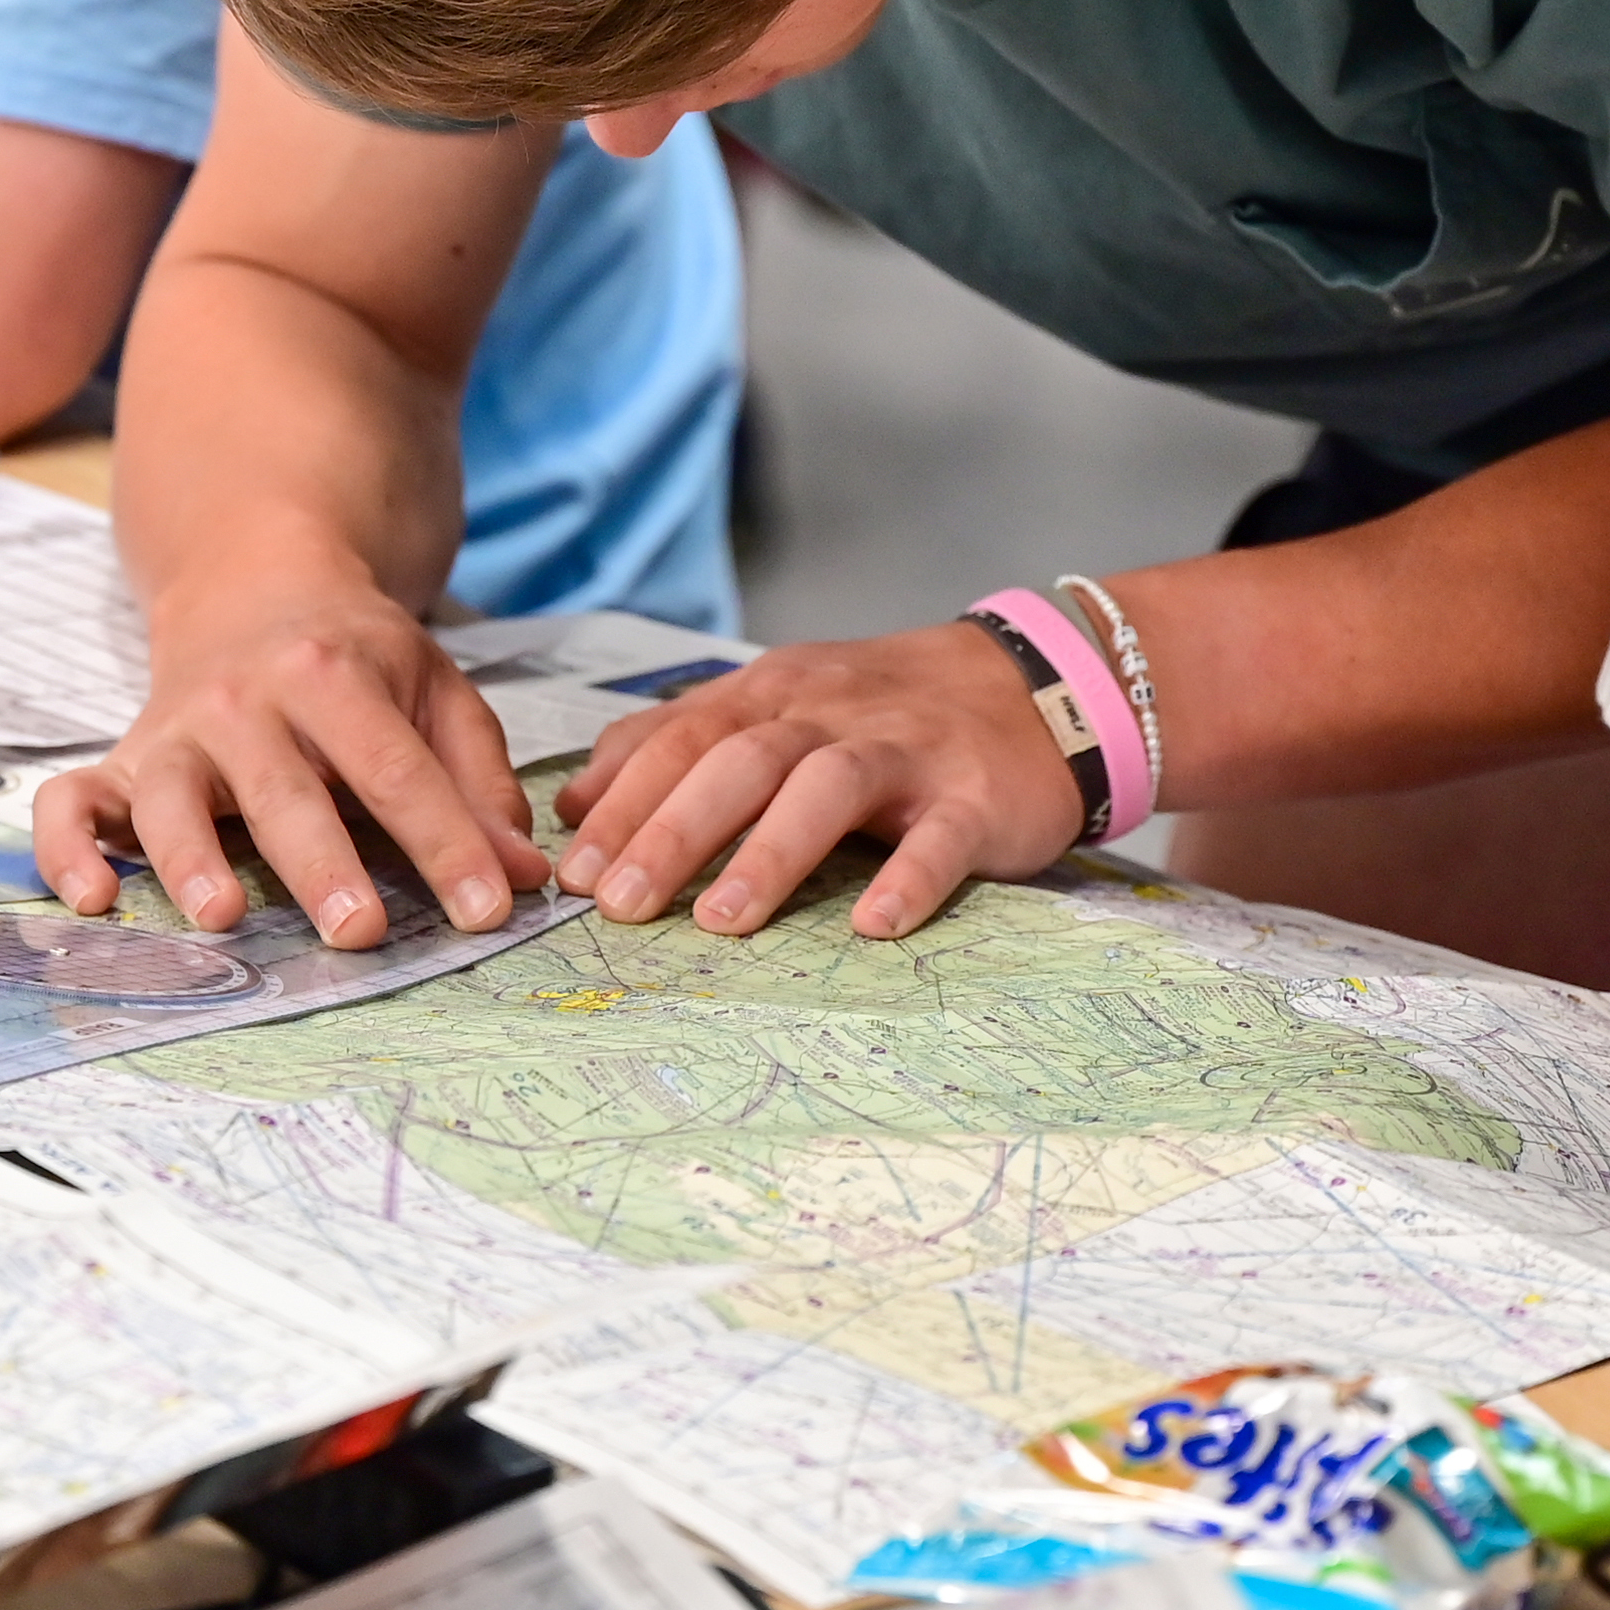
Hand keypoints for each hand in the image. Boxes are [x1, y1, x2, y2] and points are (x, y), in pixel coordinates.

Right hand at [34, 579, 547, 946]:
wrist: (254, 583)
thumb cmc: (355, 659)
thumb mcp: (432, 690)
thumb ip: (478, 781)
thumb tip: (525, 875)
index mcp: (334, 674)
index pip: (397, 769)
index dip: (447, 841)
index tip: (490, 908)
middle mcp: (246, 702)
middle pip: (286, 790)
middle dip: (322, 862)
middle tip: (359, 930)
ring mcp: (176, 733)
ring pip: (172, 798)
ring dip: (191, 858)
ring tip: (224, 917)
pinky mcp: (121, 761)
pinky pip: (72, 803)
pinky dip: (67, 849)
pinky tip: (94, 899)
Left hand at [551, 621, 1088, 939]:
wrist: (1037, 684)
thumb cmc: (884, 713)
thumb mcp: (778, 705)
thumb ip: (680, 742)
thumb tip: (574, 803)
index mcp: (775, 691)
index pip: (683, 736)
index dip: (624, 802)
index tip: (573, 872)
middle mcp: (833, 712)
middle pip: (741, 759)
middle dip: (673, 830)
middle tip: (621, 905)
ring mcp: (908, 751)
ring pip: (828, 787)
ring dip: (770, 854)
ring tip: (722, 923)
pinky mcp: (976, 795)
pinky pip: (941, 839)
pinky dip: (909, 880)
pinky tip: (876, 924)